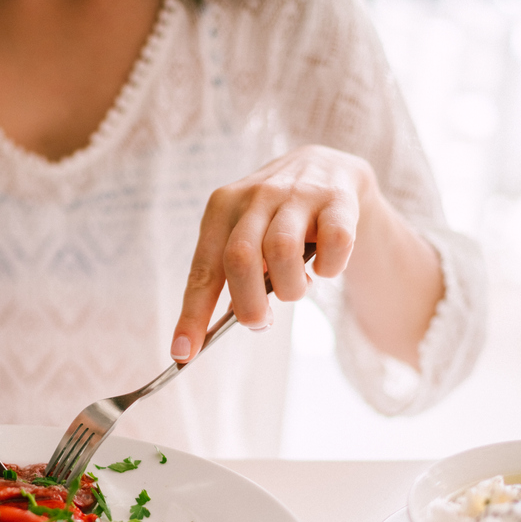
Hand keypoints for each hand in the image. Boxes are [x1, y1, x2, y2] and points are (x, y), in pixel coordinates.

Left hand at [170, 145, 372, 361]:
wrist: (329, 168)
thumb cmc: (278, 219)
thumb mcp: (249, 237)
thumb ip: (238, 274)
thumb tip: (239, 317)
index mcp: (221, 208)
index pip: (202, 270)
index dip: (192, 315)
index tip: (184, 353)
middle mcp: (255, 196)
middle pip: (240, 259)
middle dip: (249, 305)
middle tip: (260, 321)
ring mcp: (297, 194)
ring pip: (283, 252)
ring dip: (291, 289)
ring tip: (297, 287)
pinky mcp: (337, 199)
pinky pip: (333, 244)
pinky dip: (330, 267)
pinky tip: (325, 267)